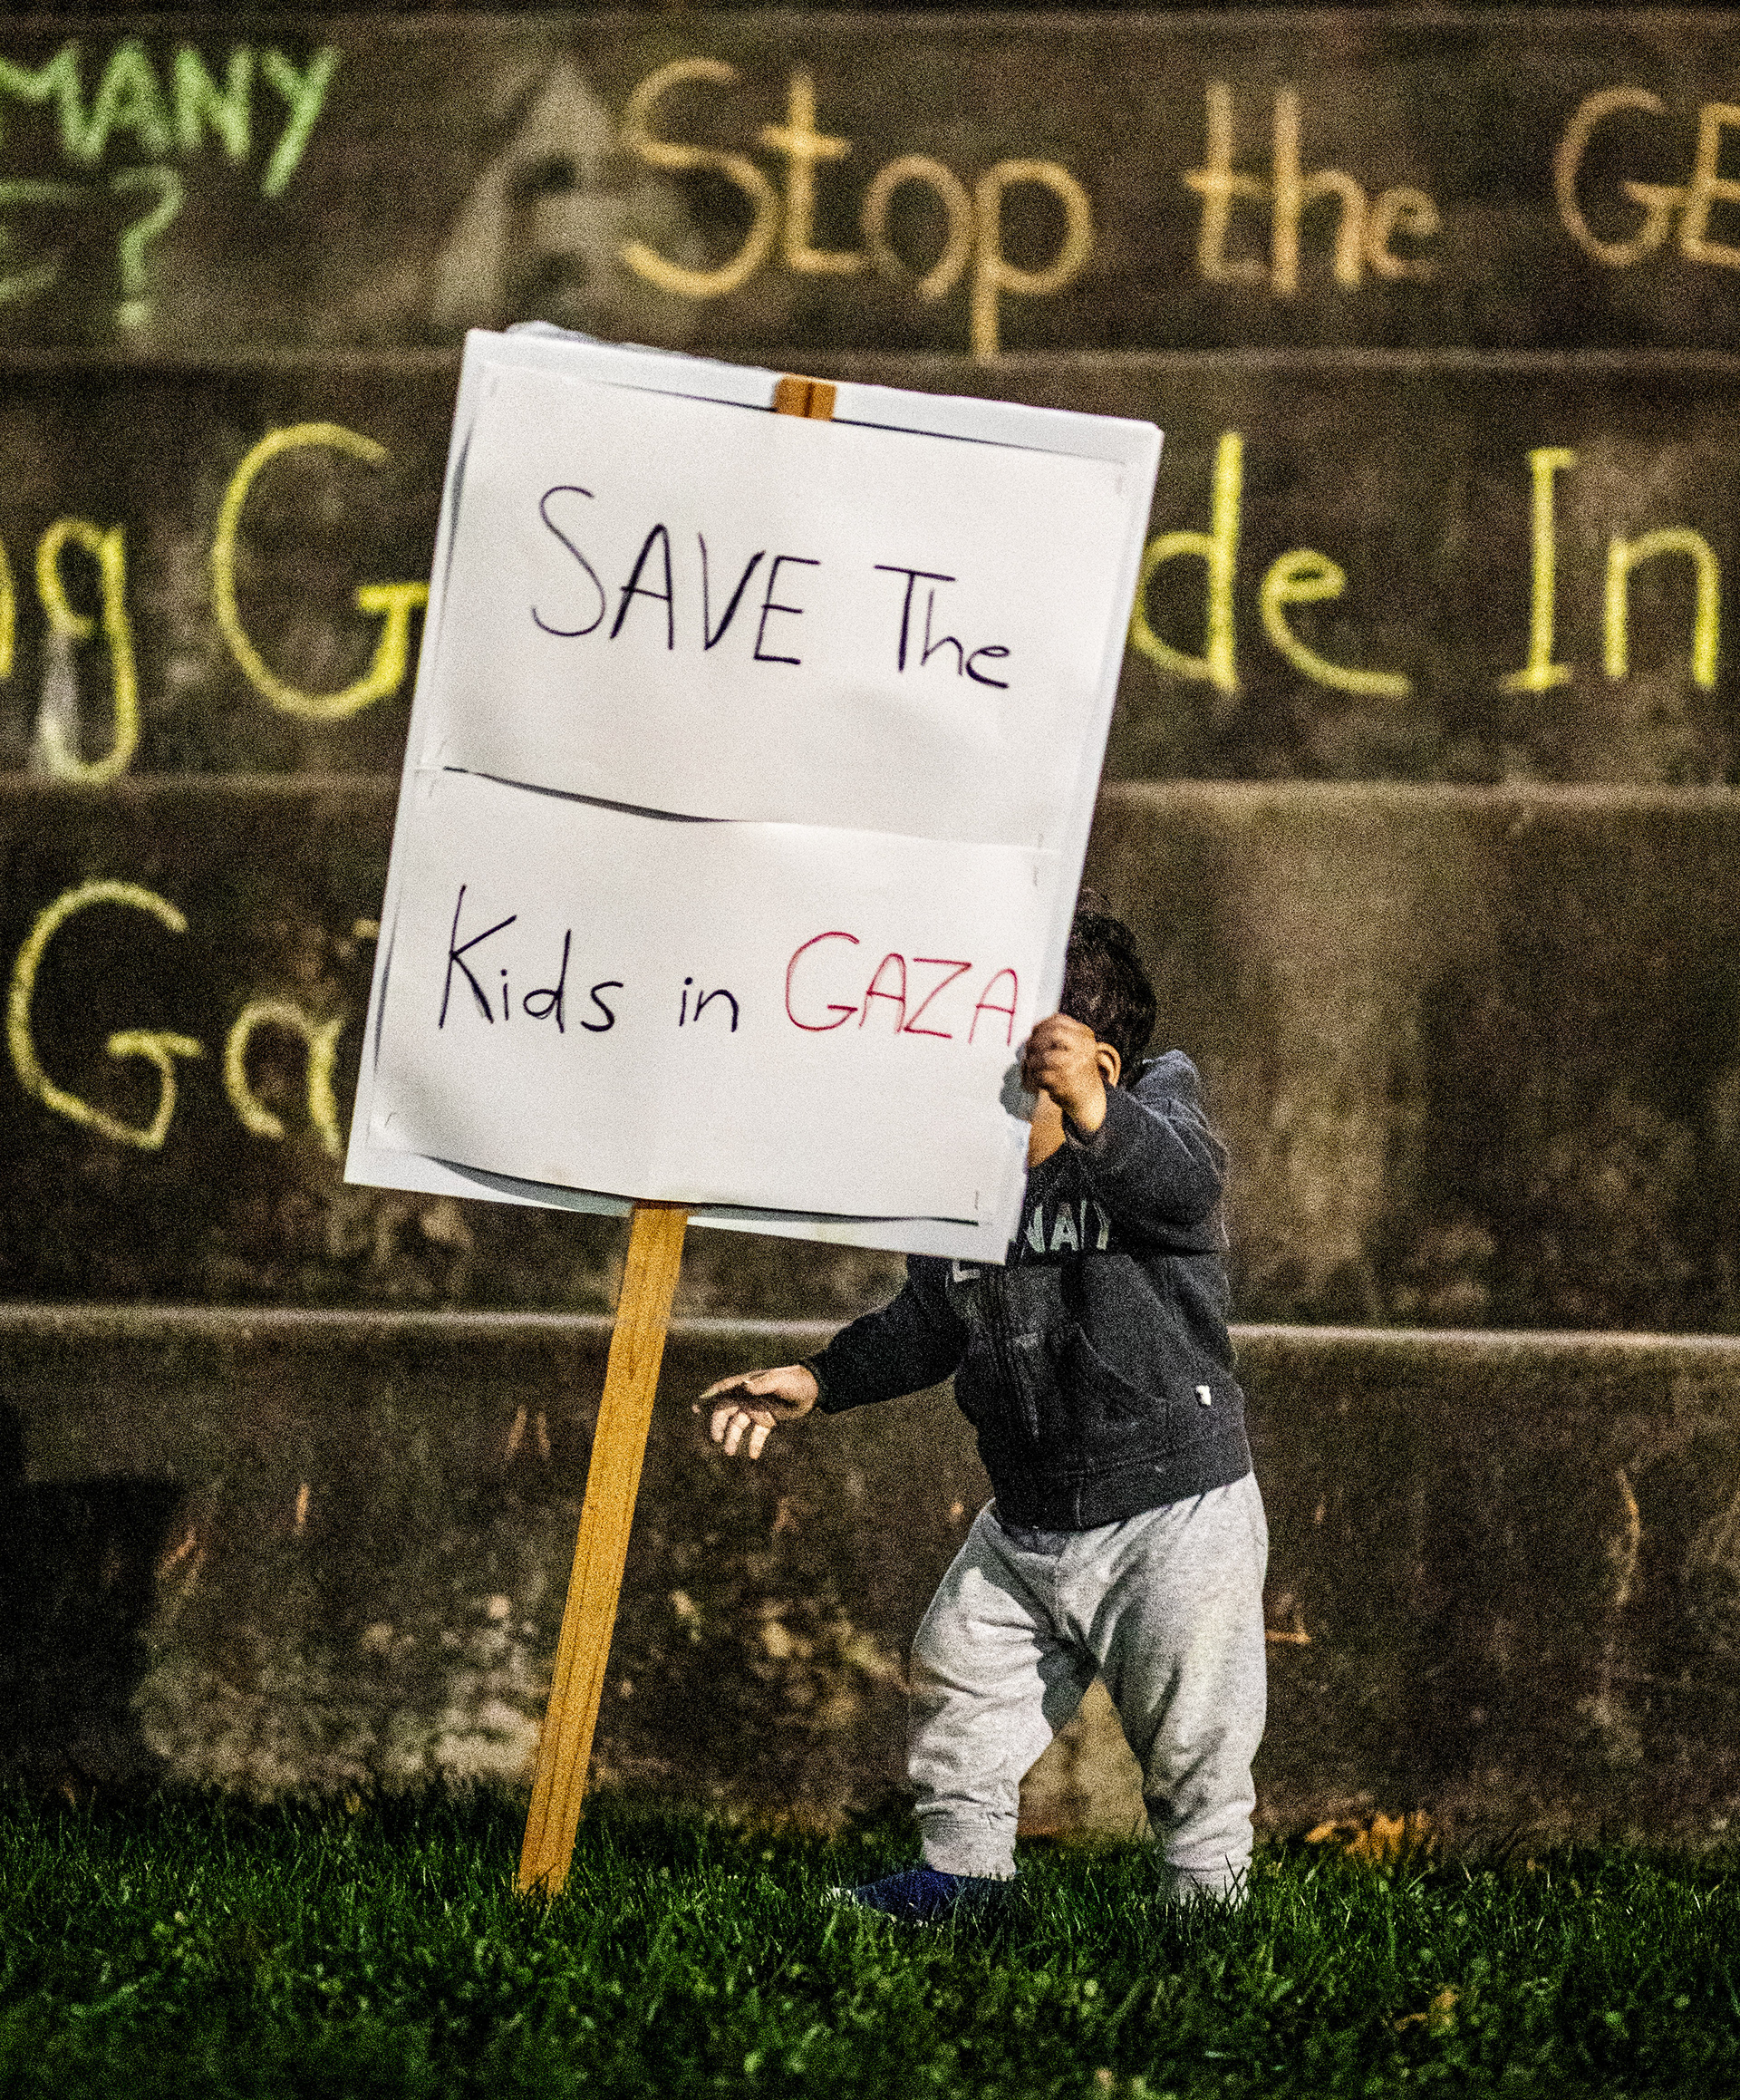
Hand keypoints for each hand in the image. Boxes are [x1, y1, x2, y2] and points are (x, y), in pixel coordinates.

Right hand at [697, 1364, 819, 1458]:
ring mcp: (757, 1409)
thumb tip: (745, 1387)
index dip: (708, 1396)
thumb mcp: (778, 1380)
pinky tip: (752, 1455)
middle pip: (725, 1411)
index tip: (695, 1406)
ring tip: (728, 1452)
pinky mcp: (768, 1420)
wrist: (814, 1389)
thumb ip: (761, 1384)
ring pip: (738, 1425)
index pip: (722, 1389)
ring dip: (732, 1437)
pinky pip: (757, 1434)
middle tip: (716, 1439)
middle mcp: (748, 1397)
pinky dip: (753, 1444)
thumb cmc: (795, 1380)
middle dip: (718, 1424)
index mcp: (747, 1384)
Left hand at [1021, 1013, 1117, 1136]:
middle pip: (1053, 1034)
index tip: (1034, 1033)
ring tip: (1033, 1066)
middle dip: (1036, 1041)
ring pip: (1043, 1057)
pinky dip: (1034, 1077)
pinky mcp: (1065, 1084)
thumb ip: (1059, 1036)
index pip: (1059, 1020)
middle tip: (1030, 1050)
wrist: (1089, 1098)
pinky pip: (1040, 1076)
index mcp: (1086, 1038)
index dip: (1041, 1024)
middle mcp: (1083, 1050)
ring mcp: (1075, 1067)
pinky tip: (1038, 1080)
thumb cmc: (1076, 1069)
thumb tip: (1034, 1030)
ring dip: (1032, 1062)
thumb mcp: (1076, 1047)